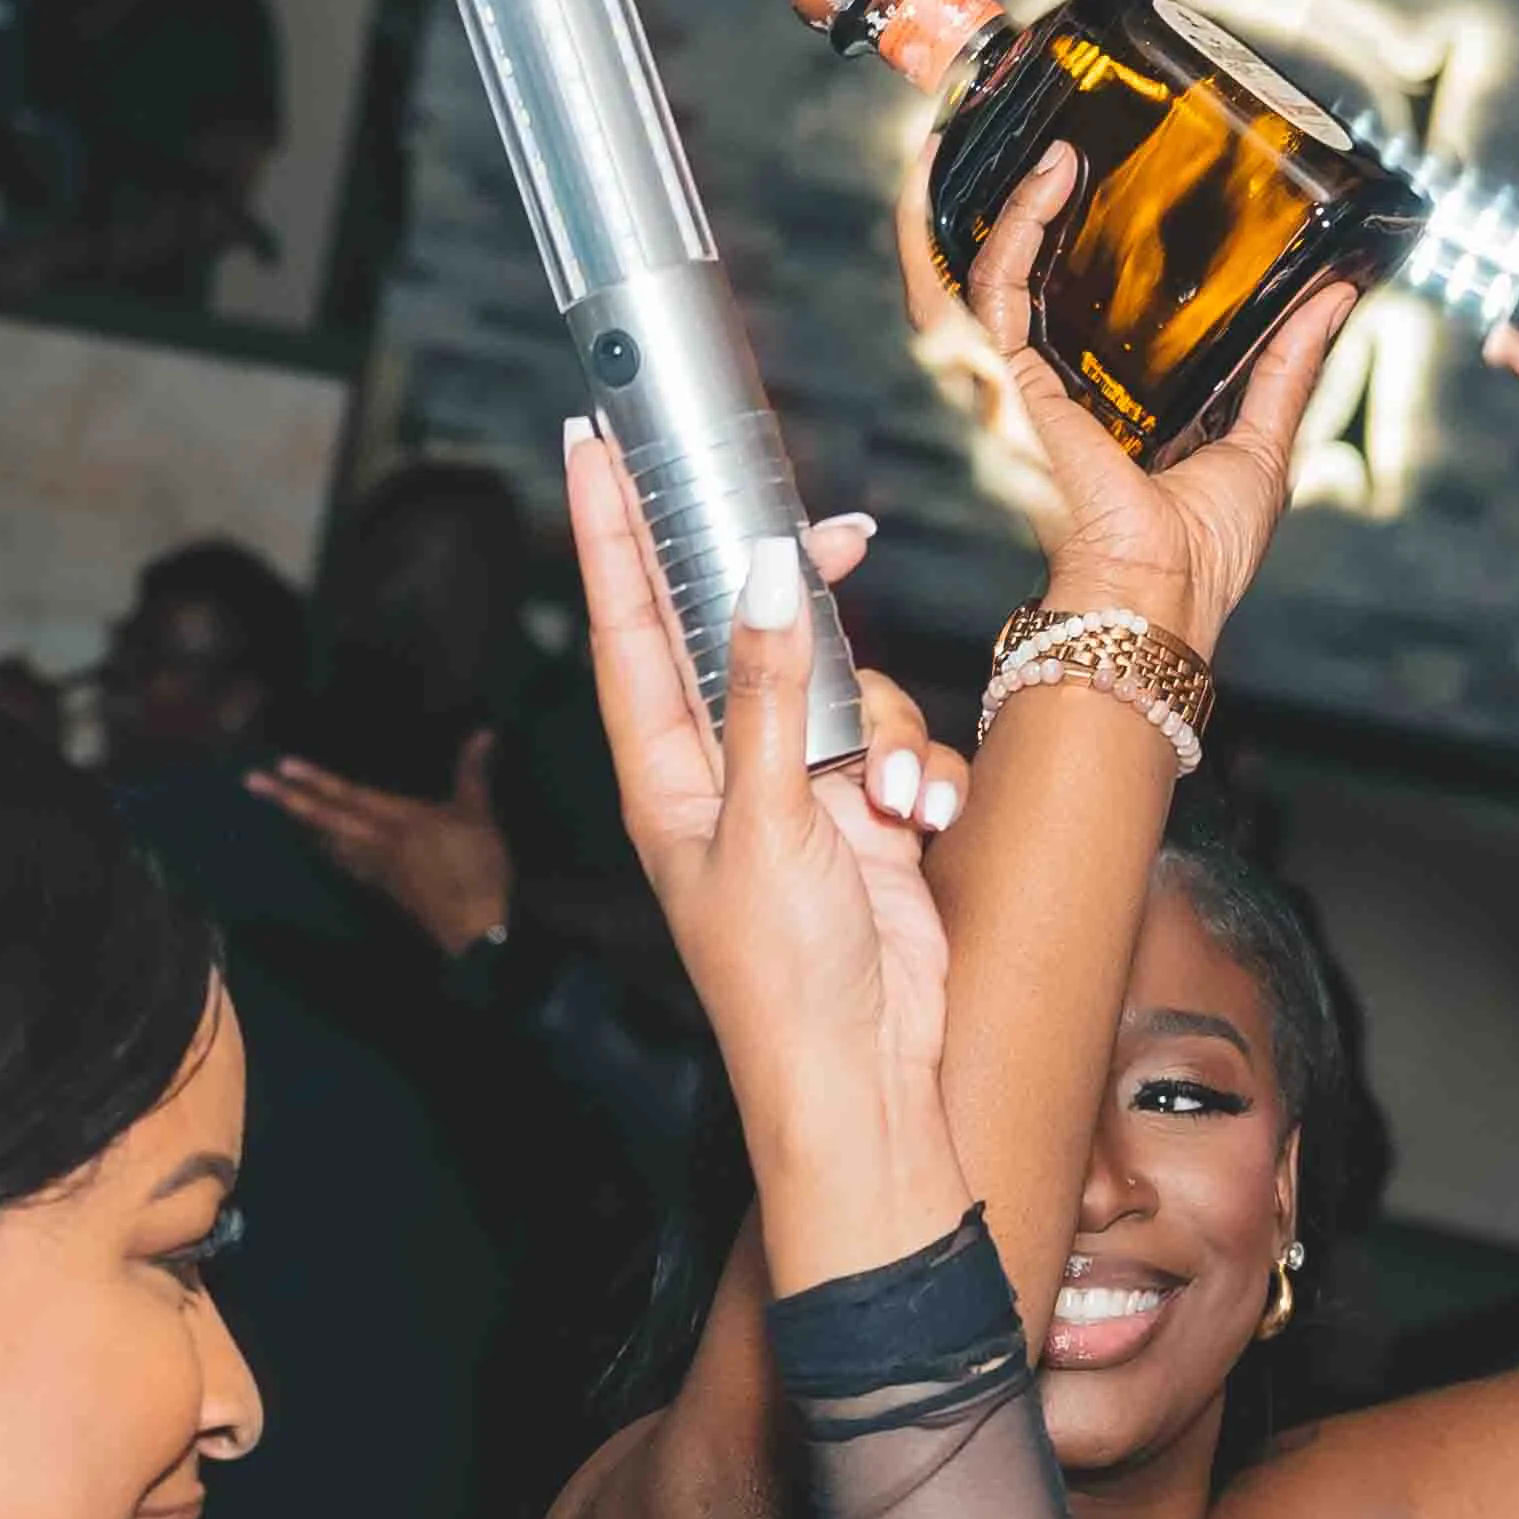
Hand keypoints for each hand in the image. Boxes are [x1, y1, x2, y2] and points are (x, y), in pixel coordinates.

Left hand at [252, 736, 517, 959]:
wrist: (473, 931)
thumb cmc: (476, 868)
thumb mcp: (478, 815)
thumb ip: (473, 773)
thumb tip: (485, 731)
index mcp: (398, 821)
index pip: (348, 795)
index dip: (315, 780)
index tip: (281, 765)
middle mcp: (376, 842)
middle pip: (323, 817)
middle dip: (287, 799)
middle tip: (250, 782)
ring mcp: (375, 868)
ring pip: (329, 842)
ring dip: (302, 823)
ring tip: (280, 806)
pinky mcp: (383, 888)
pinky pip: (345, 863)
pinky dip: (328, 850)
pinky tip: (324, 845)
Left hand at [564, 420, 960, 1284]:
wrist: (868, 1079)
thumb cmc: (784, 984)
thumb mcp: (771, 824)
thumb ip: (773, 693)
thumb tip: (768, 573)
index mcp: (661, 772)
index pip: (626, 622)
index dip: (609, 529)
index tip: (592, 438)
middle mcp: (722, 769)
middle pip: (744, 628)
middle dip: (796, 591)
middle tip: (838, 528)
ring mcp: (797, 789)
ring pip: (846, 684)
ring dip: (886, 733)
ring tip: (894, 808)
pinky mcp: (863, 815)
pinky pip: (900, 746)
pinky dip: (922, 780)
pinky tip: (926, 829)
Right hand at [900, 134, 1347, 649]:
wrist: (1162, 602)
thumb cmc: (1197, 559)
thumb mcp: (1260, 443)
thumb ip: (1288, 366)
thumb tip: (1336, 295)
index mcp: (1096, 404)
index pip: (1063, 305)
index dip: (1060, 239)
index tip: (1091, 174)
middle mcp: (1048, 389)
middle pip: (1000, 279)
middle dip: (997, 204)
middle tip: (1035, 136)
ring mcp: (1021, 386)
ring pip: (971, 273)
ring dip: (986, 200)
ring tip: (1024, 132)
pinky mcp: (1013, 385)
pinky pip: (991, 292)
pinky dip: (1012, 231)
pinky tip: (1048, 179)